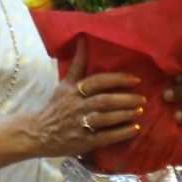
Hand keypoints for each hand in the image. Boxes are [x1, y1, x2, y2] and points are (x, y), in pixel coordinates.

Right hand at [21, 47, 142, 158]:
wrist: (39, 133)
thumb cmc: (57, 106)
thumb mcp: (65, 84)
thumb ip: (78, 64)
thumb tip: (83, 39)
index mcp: (73, 91)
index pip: (97, 82)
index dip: (117, 80)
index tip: (135, 80)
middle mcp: (77, 106)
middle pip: (104, 101)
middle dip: (125, 99)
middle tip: (142, 98)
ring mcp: (80, 125)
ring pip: (105, 118)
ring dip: (125, 115)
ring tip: (140, 111)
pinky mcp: (84, 142)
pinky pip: (105, 137)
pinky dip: (121, 133)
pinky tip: (135, 128)